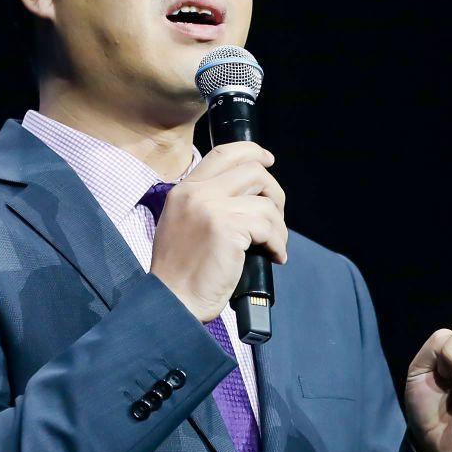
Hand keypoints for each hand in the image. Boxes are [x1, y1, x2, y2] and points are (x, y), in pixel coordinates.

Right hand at [151, 141, 288, 323]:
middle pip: (254, 171)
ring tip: (273, 246)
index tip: (268, 160)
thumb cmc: (180, 271)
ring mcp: (213, 208)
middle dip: (274, 193)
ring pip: (266, 203)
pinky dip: (278, 243)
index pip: (224, 153)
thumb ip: (206, 202)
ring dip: (279, 227)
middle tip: (275, 219)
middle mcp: (198, 193)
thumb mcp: (182, 223)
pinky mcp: (228, 229)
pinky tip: (274, 256)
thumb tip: (248, 194)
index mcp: (185, 189)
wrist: (172, 300)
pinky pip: (268, 227)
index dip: (252, 152)